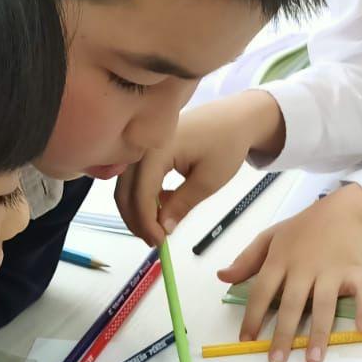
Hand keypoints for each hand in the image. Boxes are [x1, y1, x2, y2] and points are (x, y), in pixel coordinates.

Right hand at [115, 93, 284, 244]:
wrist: (235, 119)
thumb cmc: (226, 145)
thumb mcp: (208, 181)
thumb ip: (182, 204)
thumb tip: (163, 228)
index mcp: (158, 149)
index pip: (141, 192)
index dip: (146, 222)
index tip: (159, 242)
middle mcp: (144, 146)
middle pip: (125, 190)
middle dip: (136, 220)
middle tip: (154, 242)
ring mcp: (144, 147)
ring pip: (127, 186)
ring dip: (137, 211)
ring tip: (157, 230)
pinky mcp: (149, 151)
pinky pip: (136, 178)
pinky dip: (143, 197)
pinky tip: (161, 210)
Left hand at [219, 184, 361, 361]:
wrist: (344, 209)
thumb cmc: (305, 228)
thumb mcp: (271, 237)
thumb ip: (246, 260)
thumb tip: (222, 277)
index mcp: (281, 259)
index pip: (262, 291)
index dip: (253, 317)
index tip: (246, 340)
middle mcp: (305, 266)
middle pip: (292, 304)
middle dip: (283, 334)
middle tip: (276, 360)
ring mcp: (332, 269)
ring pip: (324, 304)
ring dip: (318, 332)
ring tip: (312, 358)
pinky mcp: (356, 270)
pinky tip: (361, 329)